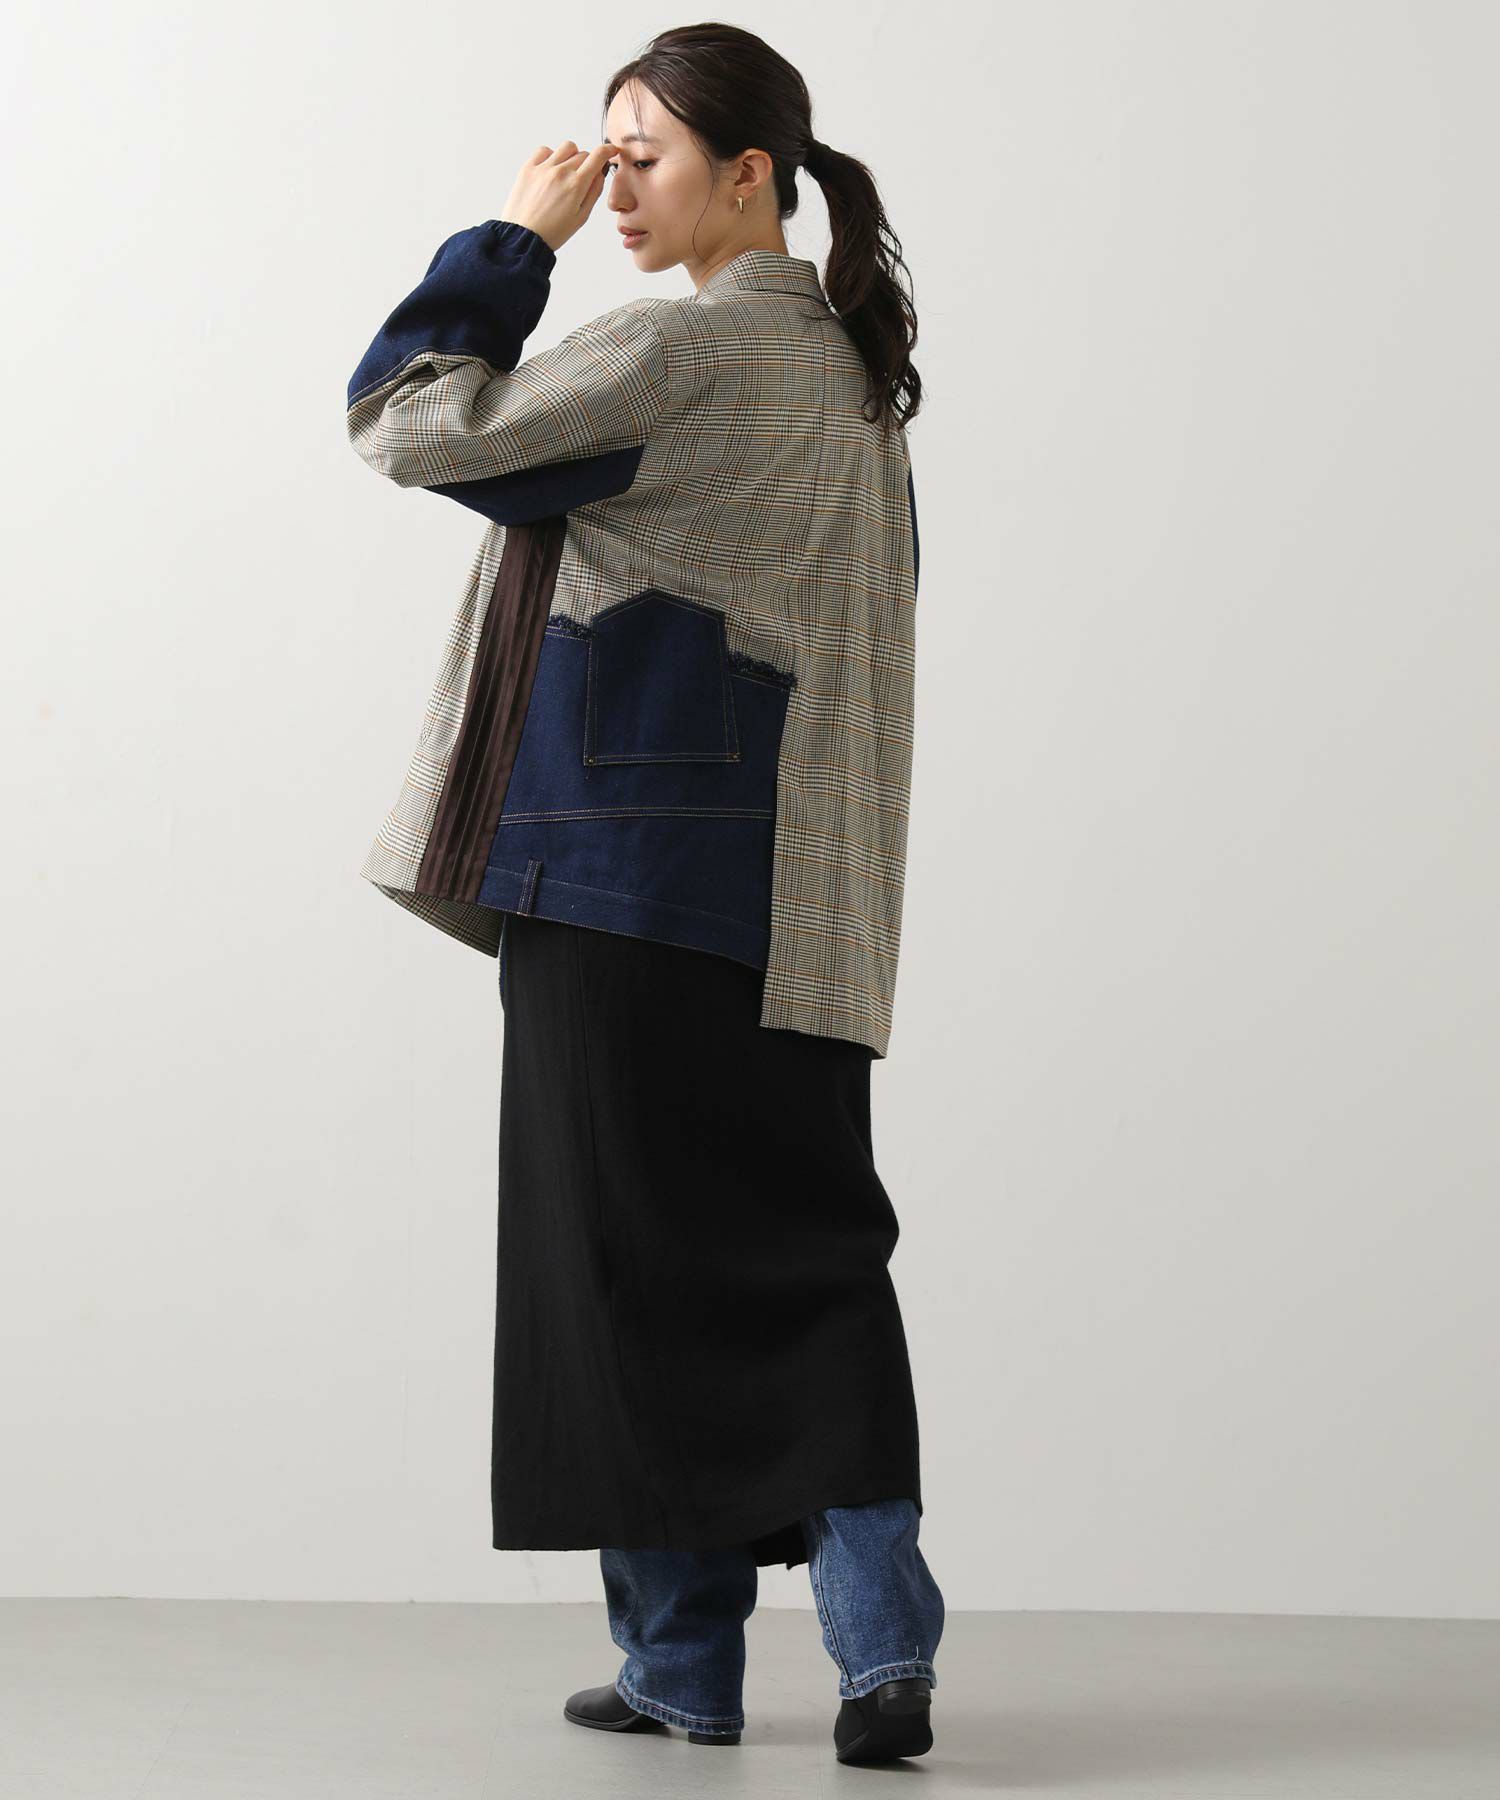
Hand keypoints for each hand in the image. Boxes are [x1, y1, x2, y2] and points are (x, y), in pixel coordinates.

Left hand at [500, 142, 619, 253]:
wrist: (523, 237)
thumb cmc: (552, 232)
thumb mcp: (581, 217)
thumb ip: (593, 192)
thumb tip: (600, 174)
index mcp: (576, 185)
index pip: (598, 155)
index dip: (607, 150)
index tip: (610, 150)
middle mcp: (560, 171)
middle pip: (583, 154)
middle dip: (587, 164)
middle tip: (582, 178)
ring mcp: (543, 167)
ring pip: (566, 148)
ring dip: (571, 156)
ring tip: (566, 173)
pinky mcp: (528, 167)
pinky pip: (544, 150)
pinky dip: (551, 156)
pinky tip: (550, 170)